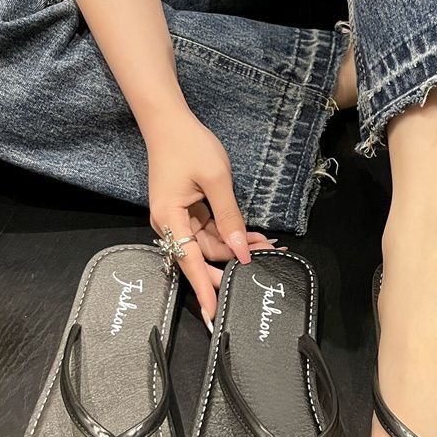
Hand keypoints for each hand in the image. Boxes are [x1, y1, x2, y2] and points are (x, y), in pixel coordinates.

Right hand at [143, 106, 275, 328]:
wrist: (169, 122)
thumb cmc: (189, 146)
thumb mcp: (216, 180)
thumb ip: (230, 217)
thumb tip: (241, 250)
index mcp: (170, 219)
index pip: (189, 263)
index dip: (204, 289)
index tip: (214, 314)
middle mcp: (170, 224)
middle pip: (202, 255)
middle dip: (233, 261)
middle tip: (265, 262)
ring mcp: (179, 218)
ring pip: (210, 244)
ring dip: (236, 246)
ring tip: (267, 246)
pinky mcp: (187, 211)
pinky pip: (210, 230)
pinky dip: (231, 232)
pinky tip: (253, 236)